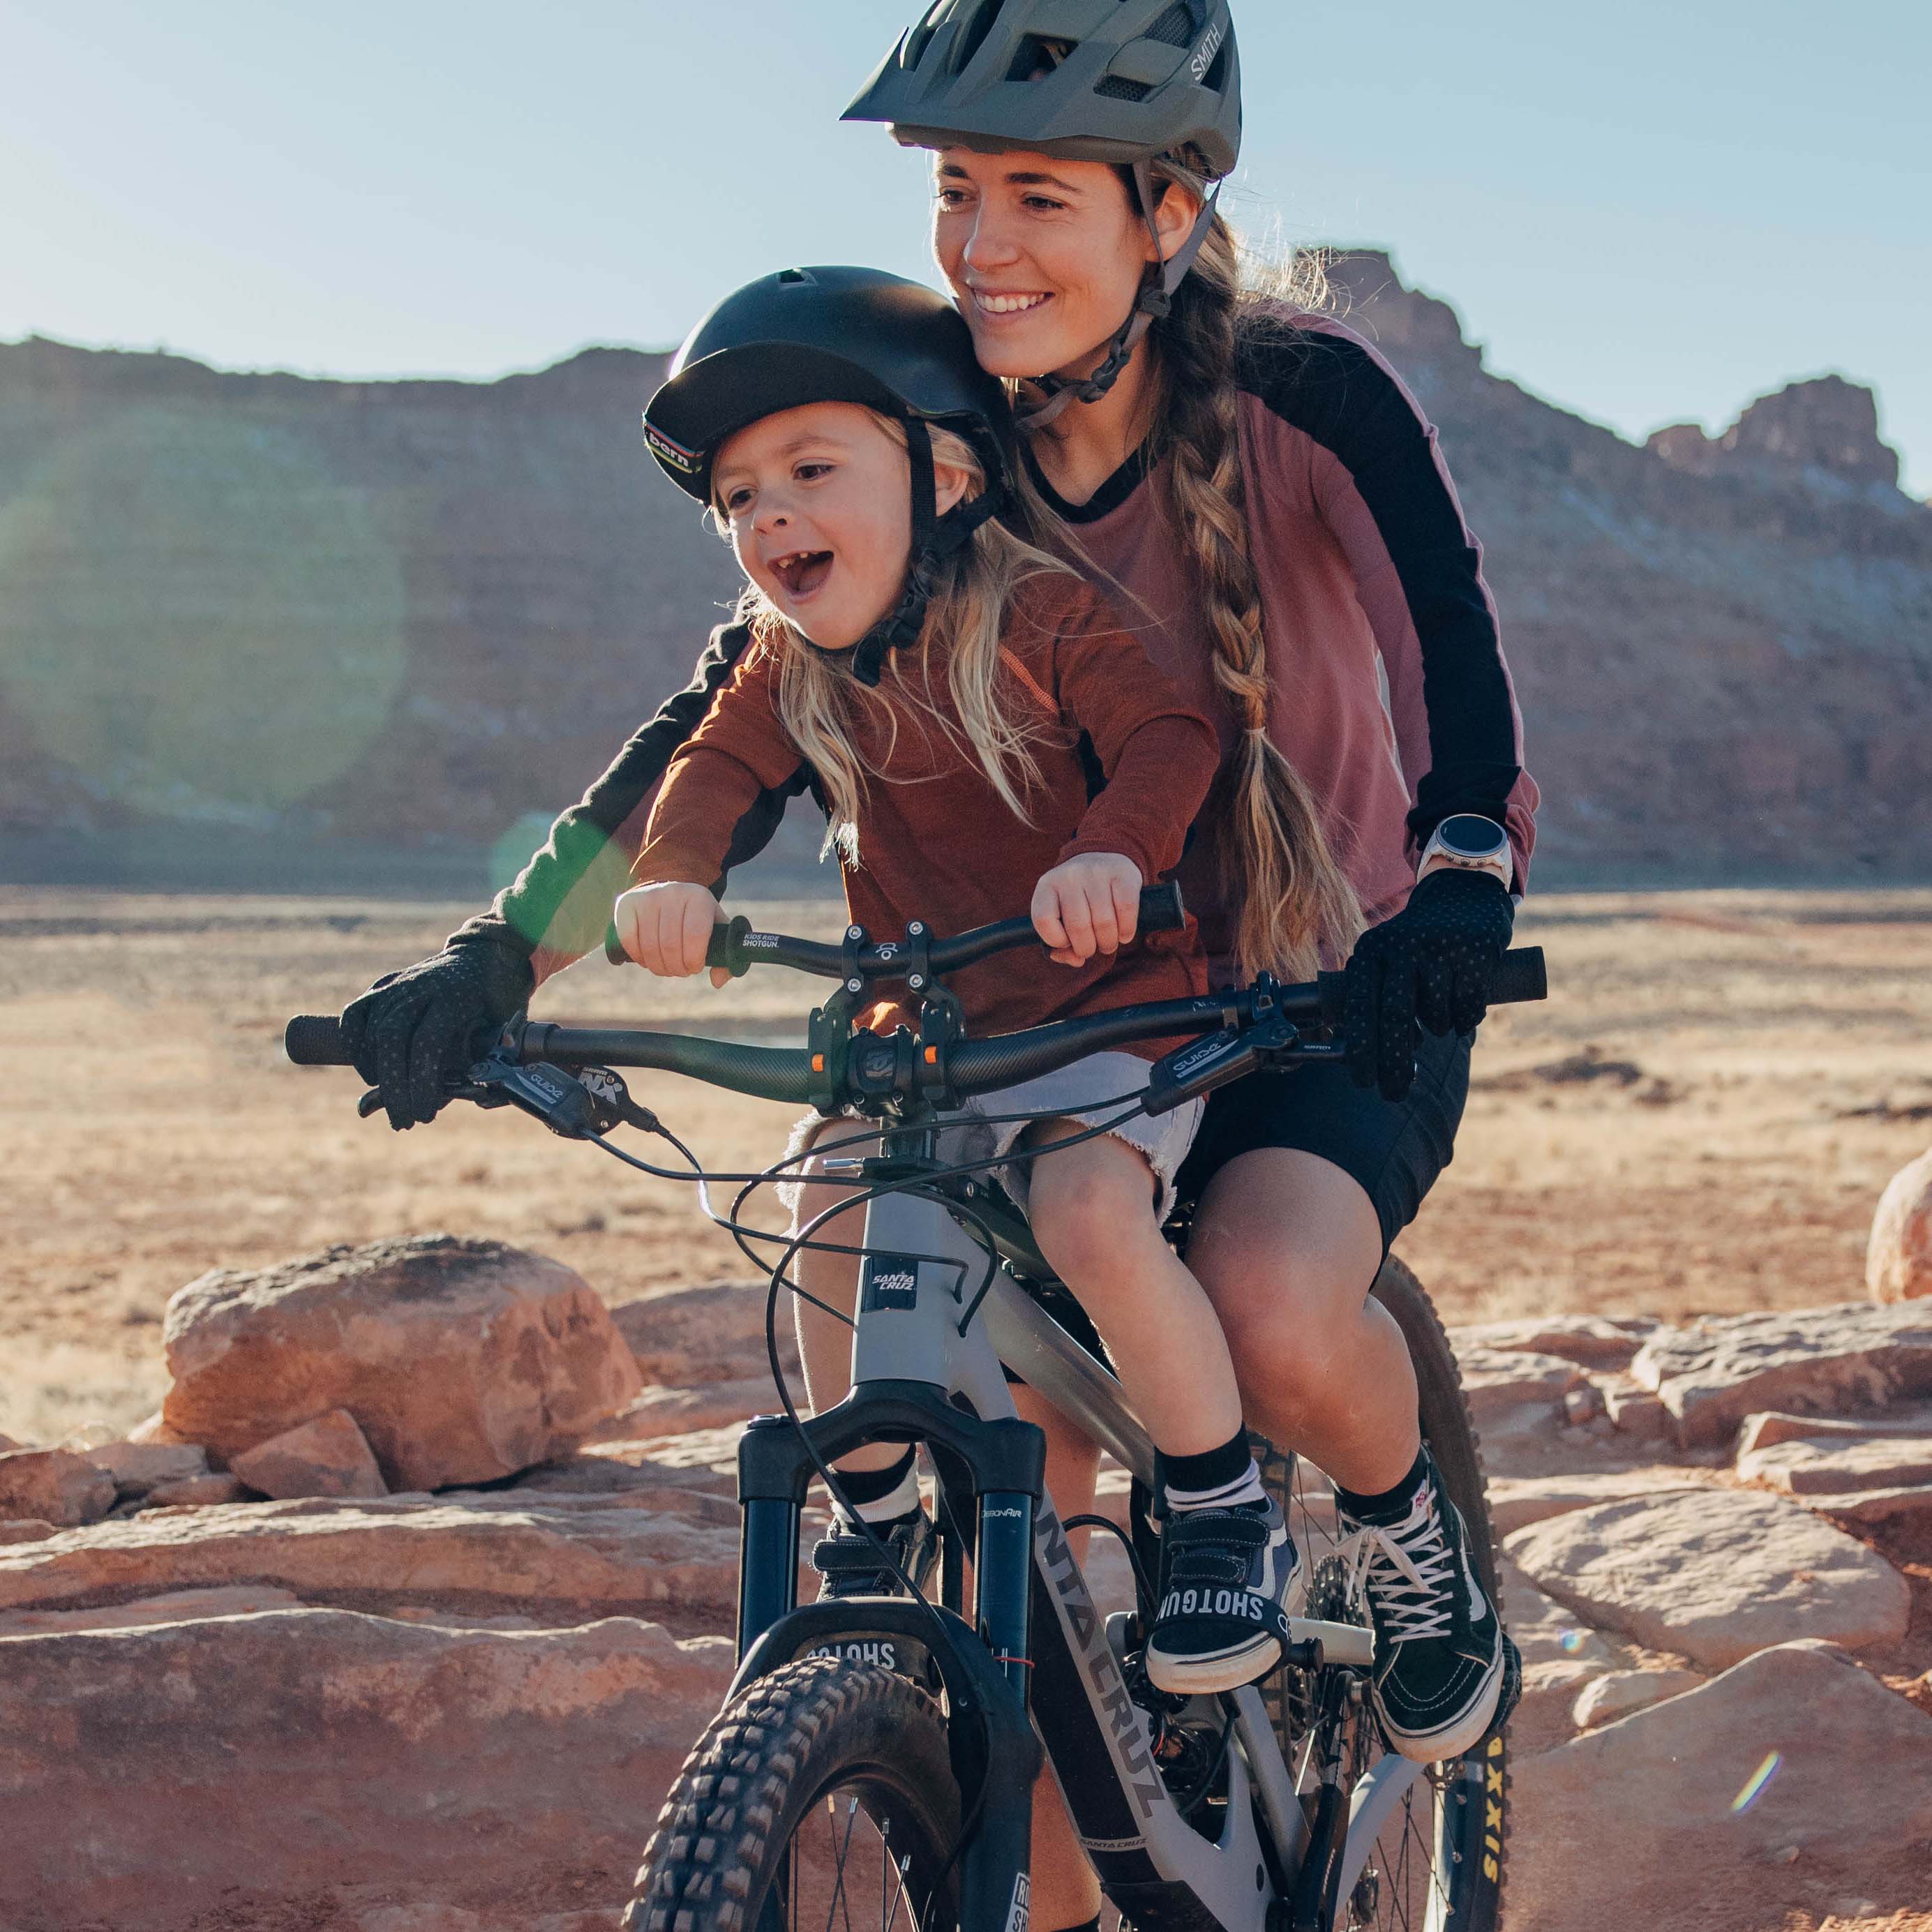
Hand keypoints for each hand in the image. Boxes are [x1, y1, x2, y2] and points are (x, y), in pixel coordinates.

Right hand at [338, 936, 534, 1130]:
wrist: (488, 955)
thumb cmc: (498, 1002)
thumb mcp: (500, 1031)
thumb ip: (474, 1063)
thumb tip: (443, 1103)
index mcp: (456, 996)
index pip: (427, 1042)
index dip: (421, 1082)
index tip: (424, 1114)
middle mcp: (421, 986)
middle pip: (391, 1036)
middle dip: (394, 1085)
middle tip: (403, 1121)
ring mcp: (399, 982)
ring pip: (371, 1028)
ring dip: (377, 1071)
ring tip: (394, 1101)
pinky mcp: (383, 985)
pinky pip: (355, 1015)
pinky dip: (356, 1046)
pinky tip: (371, 1073)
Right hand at [613, 882, 729, 985]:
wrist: (670, 893)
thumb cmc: (697, 918)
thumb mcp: (717, 929)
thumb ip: (726, 957)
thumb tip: (717, 981)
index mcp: (699, 897)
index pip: (695, 935)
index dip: (694, 959)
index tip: (695, 968)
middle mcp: (672, 893)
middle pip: (670, 945)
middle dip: (677, 968)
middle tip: (681, 971)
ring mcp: (647, 897)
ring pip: (649, 946)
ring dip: (659, 967)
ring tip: (667, 968)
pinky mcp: (626, 903)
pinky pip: (629, 940)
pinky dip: (639, 957)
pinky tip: (648, 960)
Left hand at [1031, 853, 1142, 966]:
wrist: (1102, 857)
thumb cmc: (1079, 899)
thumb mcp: (1061, 916)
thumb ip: (1061, 945)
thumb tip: (1076, 960)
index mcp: (1047, 886)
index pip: (1043, 920)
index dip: (1056, 940)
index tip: (1067, 942)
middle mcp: (1069, 875)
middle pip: (1078, 926)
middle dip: (1087, 948)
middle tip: (1093, 950)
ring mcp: (1096, 872)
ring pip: (1104, 921)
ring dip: (1108, 942)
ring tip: (1108, 944)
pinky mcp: (1122, 873)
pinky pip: (1126, 909)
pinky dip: (1126, 929)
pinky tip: (1124, 935)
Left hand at [1341, 868, 1513, 1101]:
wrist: (1464, 893)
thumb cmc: (1416, 944)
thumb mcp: (1384, 960)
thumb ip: (1373, 1001)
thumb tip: (1371, 1059)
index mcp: (1370, 952)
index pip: (1359, 1008)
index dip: (1360, 1050)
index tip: (1363, 1082)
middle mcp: (1401, 947)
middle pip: (1394, 1019)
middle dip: (1394, 1064)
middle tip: (1395, 1092)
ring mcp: (1439, 948)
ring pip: (1435, 1017)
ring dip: (1437, 1030)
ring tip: (1437, 1017)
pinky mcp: (1476, 952)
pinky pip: (1467, 1007)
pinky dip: (1465, 1019)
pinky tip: (1462, 1007)